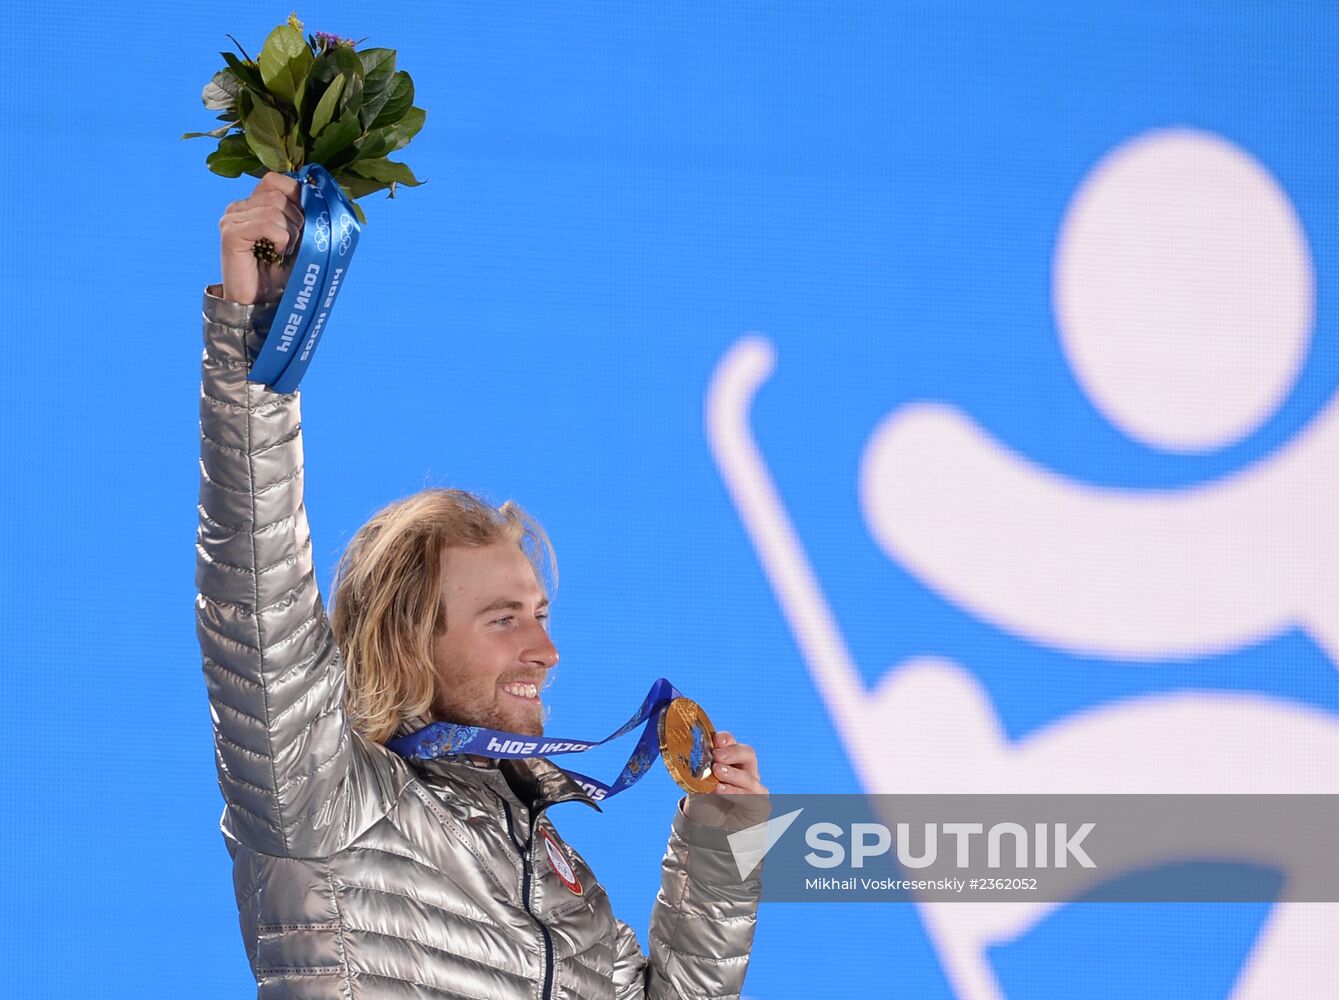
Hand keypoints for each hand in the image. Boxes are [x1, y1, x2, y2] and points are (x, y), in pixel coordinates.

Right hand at [219, 172, 303, 304]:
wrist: (263, 304)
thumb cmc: (281, 274)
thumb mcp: (298, 239)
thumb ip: (302, 214)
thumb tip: (318, 192)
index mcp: (252, 204)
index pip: (275, 180)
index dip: (296, 196)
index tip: (305, 223)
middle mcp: (238, 207)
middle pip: (277, 193)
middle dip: (297, 220)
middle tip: (293, 245)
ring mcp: (231, 219)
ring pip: (274, 207)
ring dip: (291, 232)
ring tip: (284, 252)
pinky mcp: (230, 233)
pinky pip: (266, 223)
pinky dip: (281, 239)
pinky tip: (277, 254)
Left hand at [683, 731, 768, 829]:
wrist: (707, 831)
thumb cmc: (702, 803)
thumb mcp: (694, 784)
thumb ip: (696, 770)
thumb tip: (689, 755)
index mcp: (730, 760)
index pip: (731, 743)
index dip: (726, 739)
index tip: (715, 740)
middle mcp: (745, 770)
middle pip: (747, 754)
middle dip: (733, 752)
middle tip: (717, 755)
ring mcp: (754, 787)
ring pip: (750, 776)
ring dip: (733, 773)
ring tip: (717, 772)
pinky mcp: (759, 805)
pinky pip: (752, 796)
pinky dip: (735, 791)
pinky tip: (720, 789)